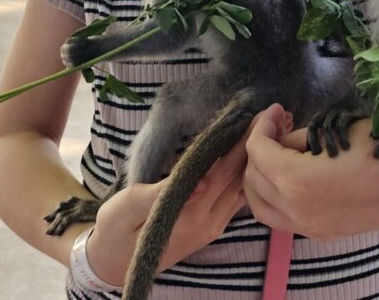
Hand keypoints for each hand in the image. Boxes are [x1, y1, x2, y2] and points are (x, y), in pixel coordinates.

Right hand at [84, 128, 249, 284]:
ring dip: (253, 161)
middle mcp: (208, 223)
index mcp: (189, 215)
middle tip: (267, 116)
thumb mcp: (129, 206)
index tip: (252, 118)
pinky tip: (249, 157)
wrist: (111, 263)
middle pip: (238, 178)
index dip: (239, 145)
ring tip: (264, 131)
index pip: (222, 173)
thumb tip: (200, 182)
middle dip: (252, 147)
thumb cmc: (114, 229)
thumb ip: (162, 194)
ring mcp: (212, 227)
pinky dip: (244, 175)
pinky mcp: (210, 228)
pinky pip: (235, 199)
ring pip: (241, 190)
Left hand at [244, 104, 378, 240]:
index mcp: (296, 181)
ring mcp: (311, 227)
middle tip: (275, 129)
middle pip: (254, 180)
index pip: (258, 151)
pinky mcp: (325, 234)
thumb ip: (296, 140)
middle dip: (258, 151)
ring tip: (278, 154)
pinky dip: (276, 198)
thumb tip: (279, 142)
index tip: (274, 111)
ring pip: (262, 207)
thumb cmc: (378, 144)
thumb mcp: (331, 132)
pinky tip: (293, 176)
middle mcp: (298, 211)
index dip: (261, 126)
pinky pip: (284, 219)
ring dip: (262, 178)